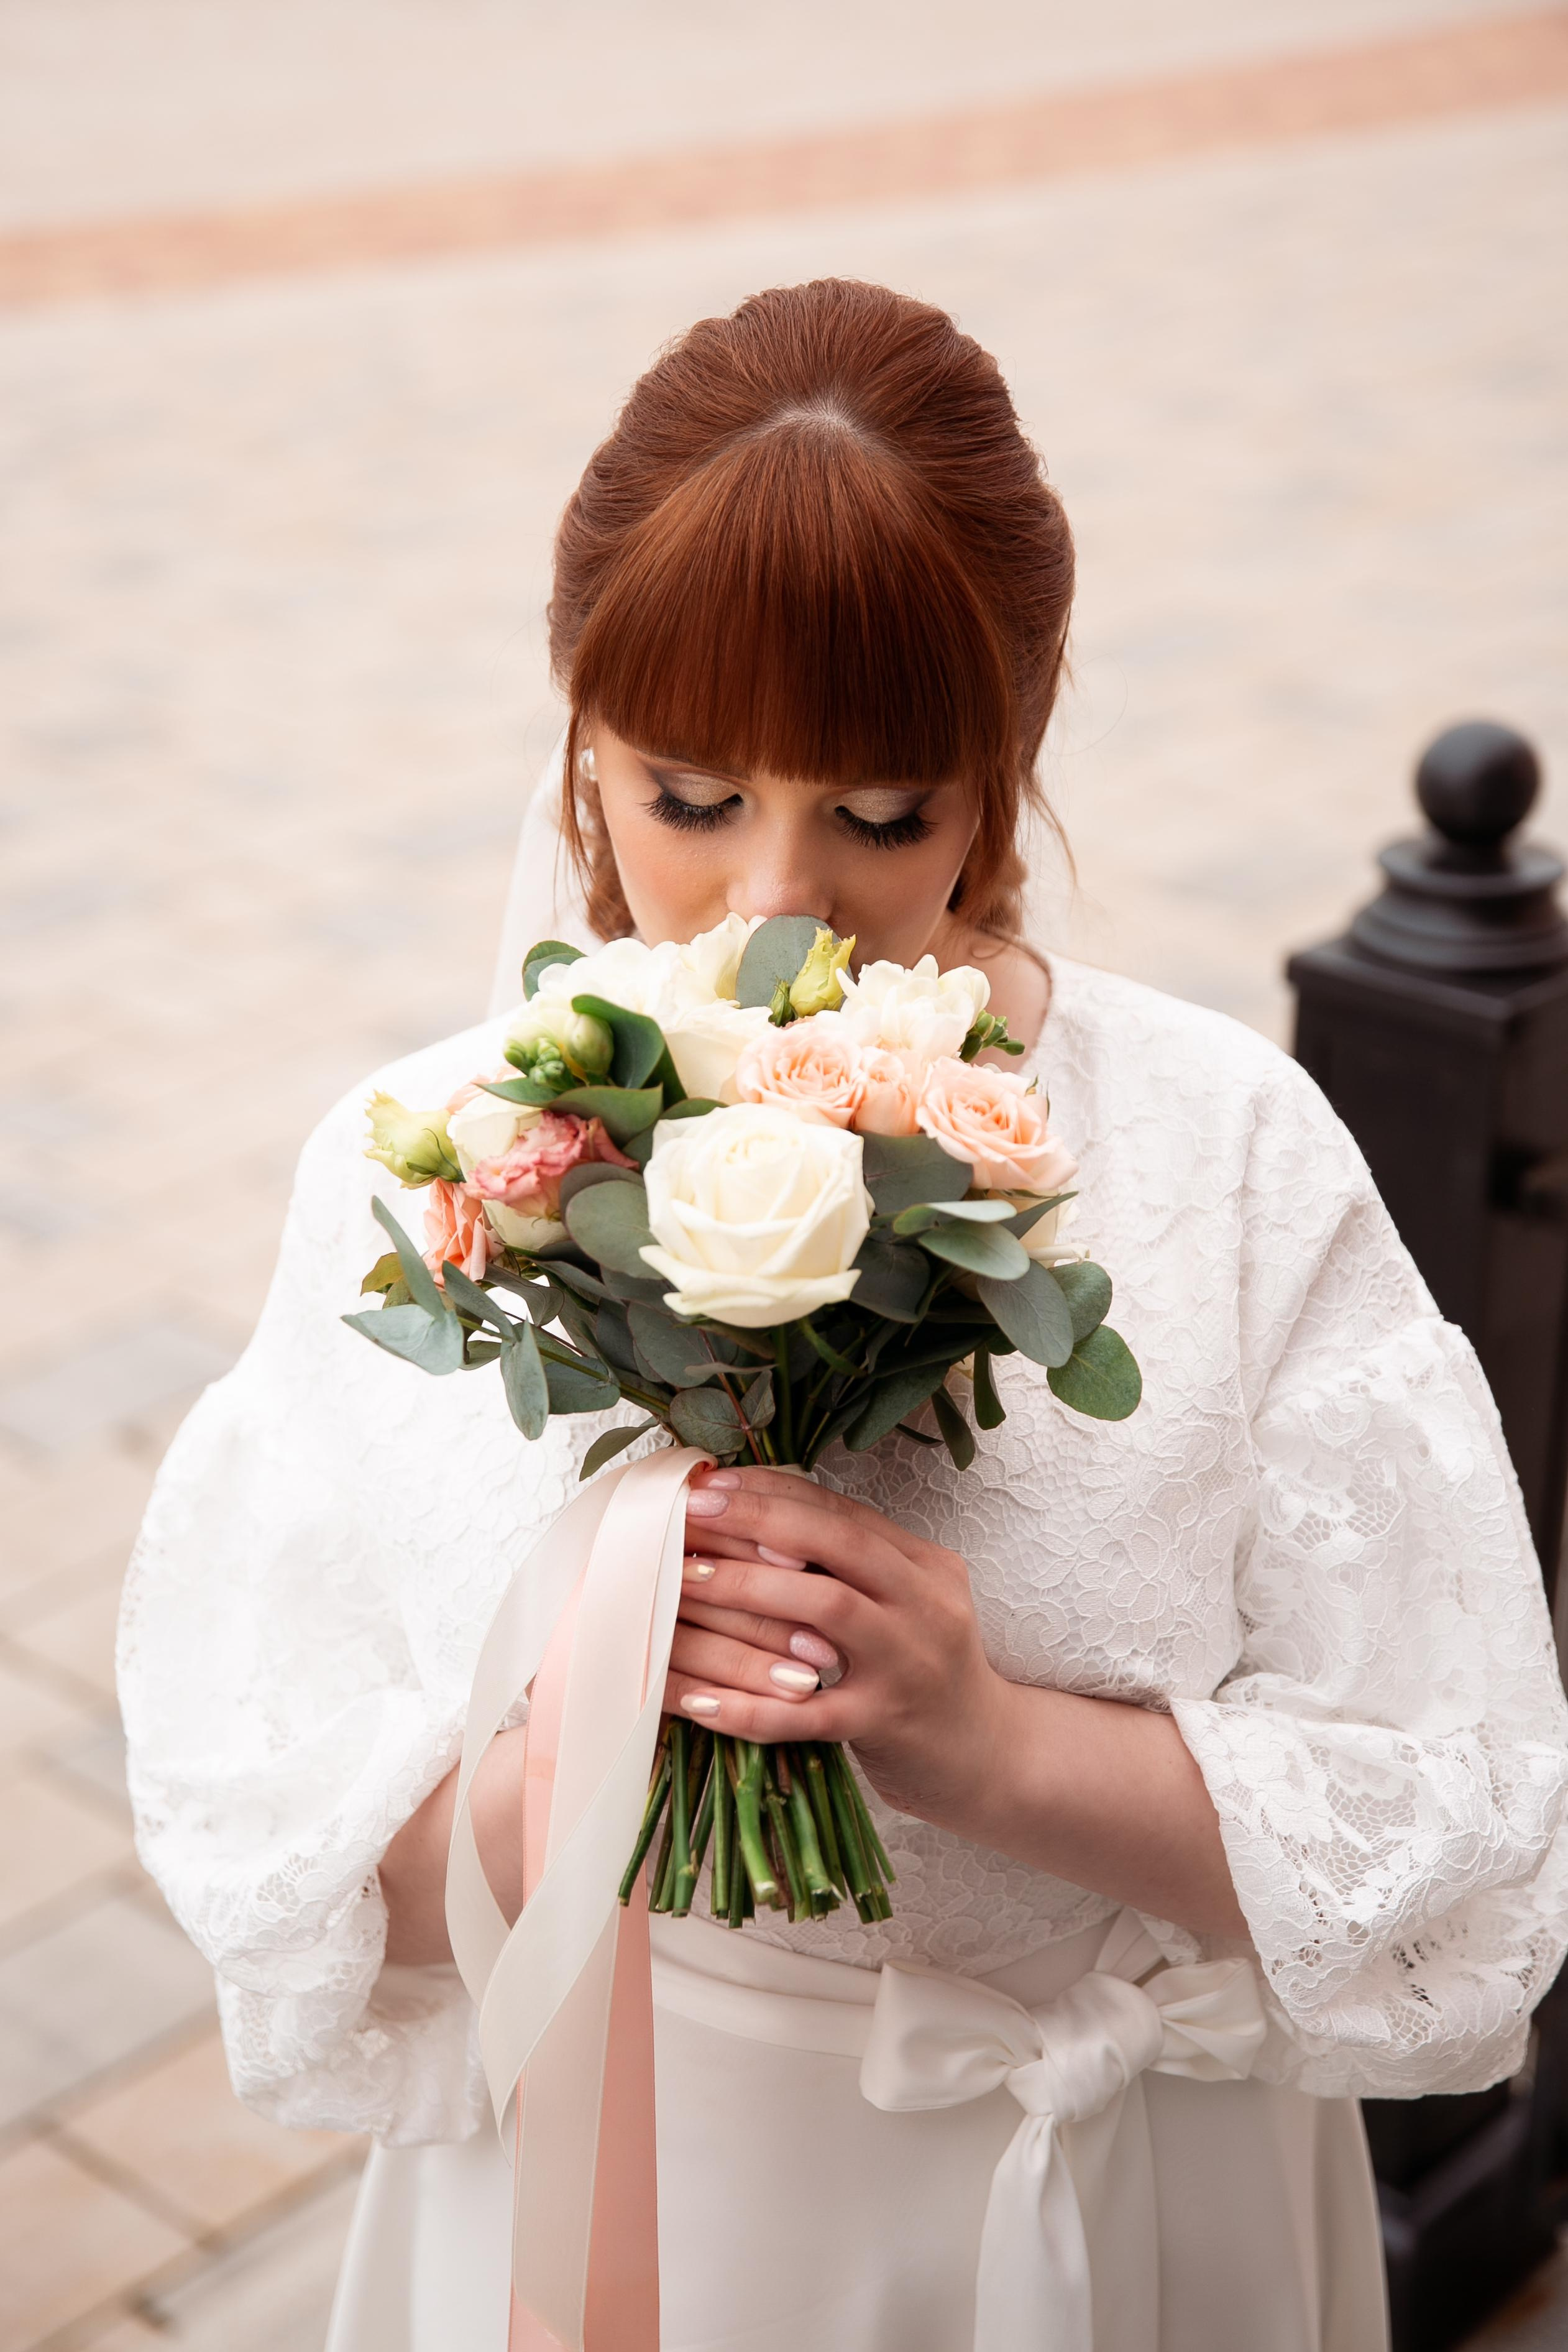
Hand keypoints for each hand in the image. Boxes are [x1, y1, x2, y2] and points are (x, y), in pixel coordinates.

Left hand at [668, 1464, 1010, 1833]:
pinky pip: (807, 1715)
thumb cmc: (926, 1672)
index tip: (709, 1482)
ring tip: (682, 1578)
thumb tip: (757, 1514)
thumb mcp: (906, 1604)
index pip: (843, 1512)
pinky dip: (748, 1706)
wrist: (991, 1758)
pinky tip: (697, 1697)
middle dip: (758, 1519)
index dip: (773, 1492)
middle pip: (838, 1544)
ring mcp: (907, 1666)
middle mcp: (924, 1606)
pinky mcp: (884, 1725)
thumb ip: (851, 1566)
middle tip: (689, 1511)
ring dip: (747, 1587)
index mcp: (926, 1567)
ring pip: (825, 1609)